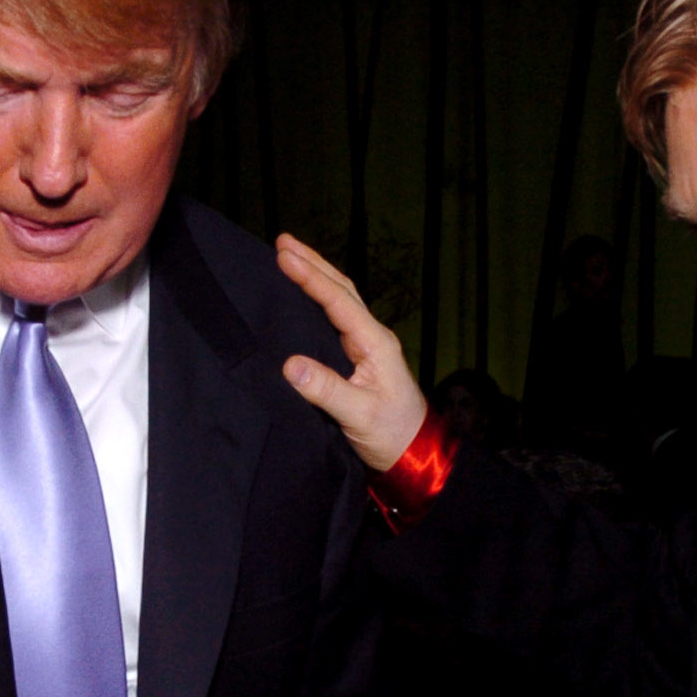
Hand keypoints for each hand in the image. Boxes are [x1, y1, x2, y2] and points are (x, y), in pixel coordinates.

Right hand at [276, 236, 429, 473]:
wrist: (414, 454)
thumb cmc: (392, 434)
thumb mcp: (358, 415)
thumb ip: (326, 390)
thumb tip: (290, 365)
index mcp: (374, 343)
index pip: (338, 301)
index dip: (310, 277)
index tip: (283, 256)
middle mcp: (372, 337)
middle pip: (341, 289)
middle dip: (313, 263)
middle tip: (282, 242)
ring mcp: (367, 346)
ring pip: (340, 300)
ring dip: (316, 276)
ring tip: (289, 257)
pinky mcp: (360, 358)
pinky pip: (336, 318)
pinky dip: (319, 299)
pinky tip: (304, 296)